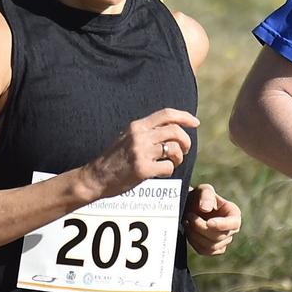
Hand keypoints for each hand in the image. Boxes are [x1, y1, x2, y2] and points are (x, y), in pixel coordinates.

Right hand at [81, 109, 199, 198]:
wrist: (95, 177)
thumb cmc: (114, 159)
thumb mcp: (126, 137)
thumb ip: (145, 131)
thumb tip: (171, 128)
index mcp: (136, 126)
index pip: (166, 114)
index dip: (184, 117)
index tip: (195, 123)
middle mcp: (139, 136)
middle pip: (175, 131)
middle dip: (186, 141)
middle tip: (185, 150)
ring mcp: (141, 152)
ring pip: (174, 149)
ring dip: (179, 158)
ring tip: (172, 163)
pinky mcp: (142, 170)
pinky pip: (168, 167)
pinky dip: (170, 171)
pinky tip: (162, 173)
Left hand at [185, 184, 240, 255]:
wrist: (190, 208)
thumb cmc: (199, 197)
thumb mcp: (203, 190)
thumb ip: (206, 195)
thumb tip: (206, 208)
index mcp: (233, 214)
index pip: (234, 223)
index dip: (222, 225)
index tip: (208, 223)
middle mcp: (231, 229)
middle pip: (219, 236)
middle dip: (201, 227)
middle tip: (189, 216)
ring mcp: (223, 241)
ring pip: (211, 246)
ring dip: (195, 235)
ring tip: (187, 222)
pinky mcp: (213, 249)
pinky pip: (204, 251)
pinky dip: (194, 242)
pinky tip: (189, 231)